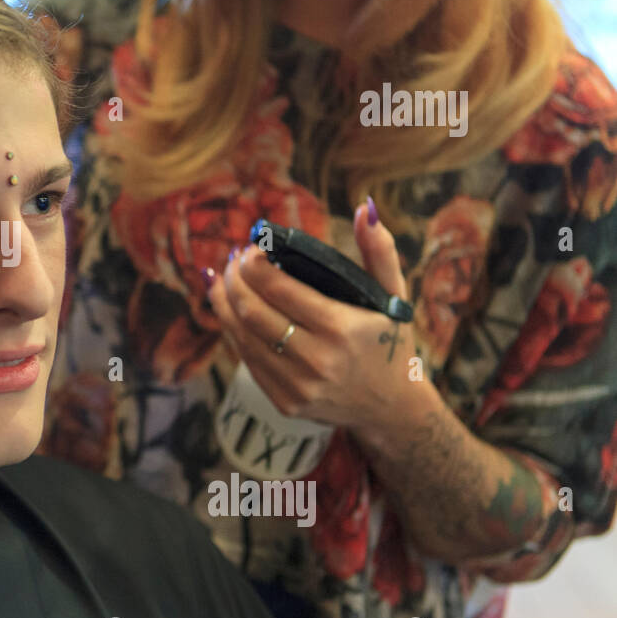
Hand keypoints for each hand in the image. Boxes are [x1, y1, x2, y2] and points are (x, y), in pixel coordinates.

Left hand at [204, 199, 428, 433]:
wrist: (392, 408)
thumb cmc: (390, 341)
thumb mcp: (393, 295)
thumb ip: (379, 251)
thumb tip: (363, 209)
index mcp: (341, 328)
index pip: (278, 289)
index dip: (254, 264)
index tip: (249, 248)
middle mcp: (317, 360)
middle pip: (252, 312)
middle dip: (234, 280)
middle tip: (233, 261)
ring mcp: (298, 386)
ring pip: (241, 337)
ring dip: (224, 303)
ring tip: (223, 279)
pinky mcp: (285, 402)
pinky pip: (247, 361)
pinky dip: (233, 331)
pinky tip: (229, 310)